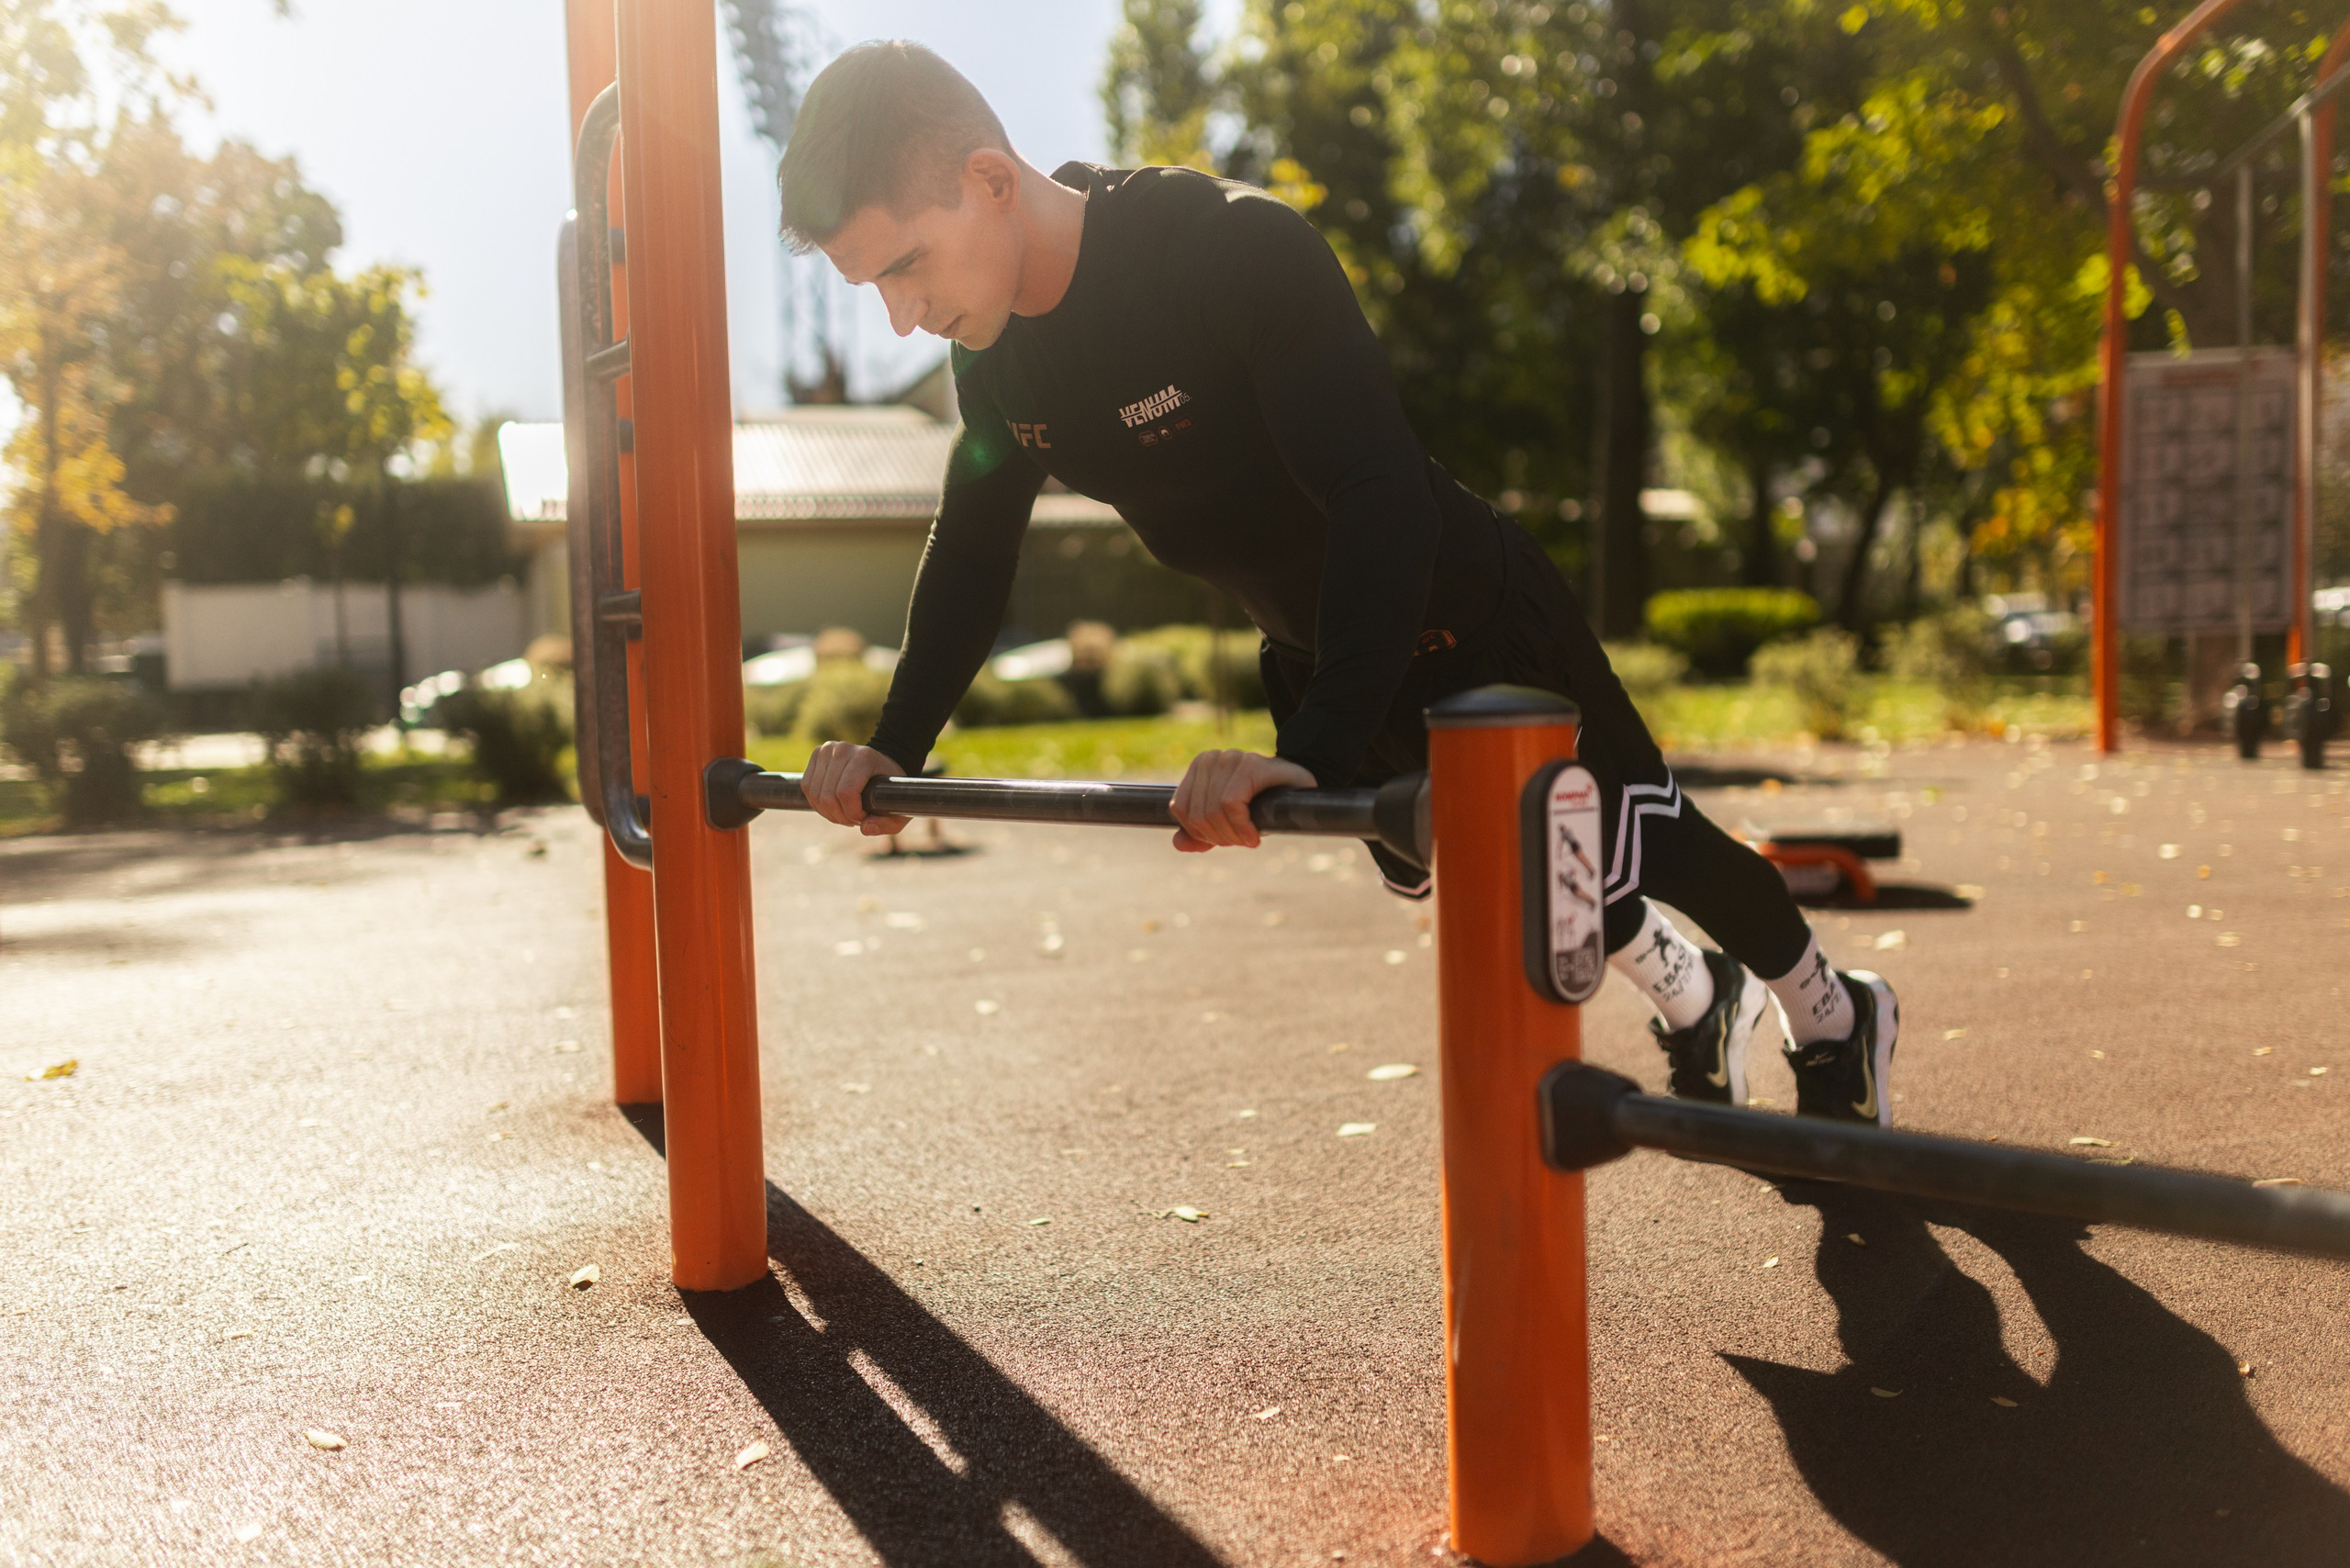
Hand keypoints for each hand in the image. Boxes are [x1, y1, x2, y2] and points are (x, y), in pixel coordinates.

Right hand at [802, 741, 910, 835]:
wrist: (881, 766)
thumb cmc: (890, 790)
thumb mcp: (898, 810)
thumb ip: (886, 824)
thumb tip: (865, 828)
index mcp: (864, 757)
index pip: (846, 792)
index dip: (852, 813)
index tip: (864, 818)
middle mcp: (843, 749)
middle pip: (828, 796)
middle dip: (840, 816)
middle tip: (854, 819)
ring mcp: (827, 749)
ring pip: (815, 794)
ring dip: (828, 812)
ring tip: (844, 813)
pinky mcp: (817, 754)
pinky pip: (807, 787)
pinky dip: (818, 803)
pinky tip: (833, 806)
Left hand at [1169, 750, 1316, 852]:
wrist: (1301, 790)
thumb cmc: (1263, 804)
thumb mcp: (1227, 821)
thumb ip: (1200, 833)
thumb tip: (1178, 844)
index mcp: (1199, 767)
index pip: (1181, 809)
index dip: (1200, 834)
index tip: (1223, 840)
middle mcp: (1210, 758)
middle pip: (1198, 815)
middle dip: (1219, 838)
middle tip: (1240, 842)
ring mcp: (1230, 758)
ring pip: (1212, 812)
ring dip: (1232, 836)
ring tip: (1248, 838)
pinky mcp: (1249, 766)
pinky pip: (1231, 805)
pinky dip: (1242, 827)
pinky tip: (1254, 836)